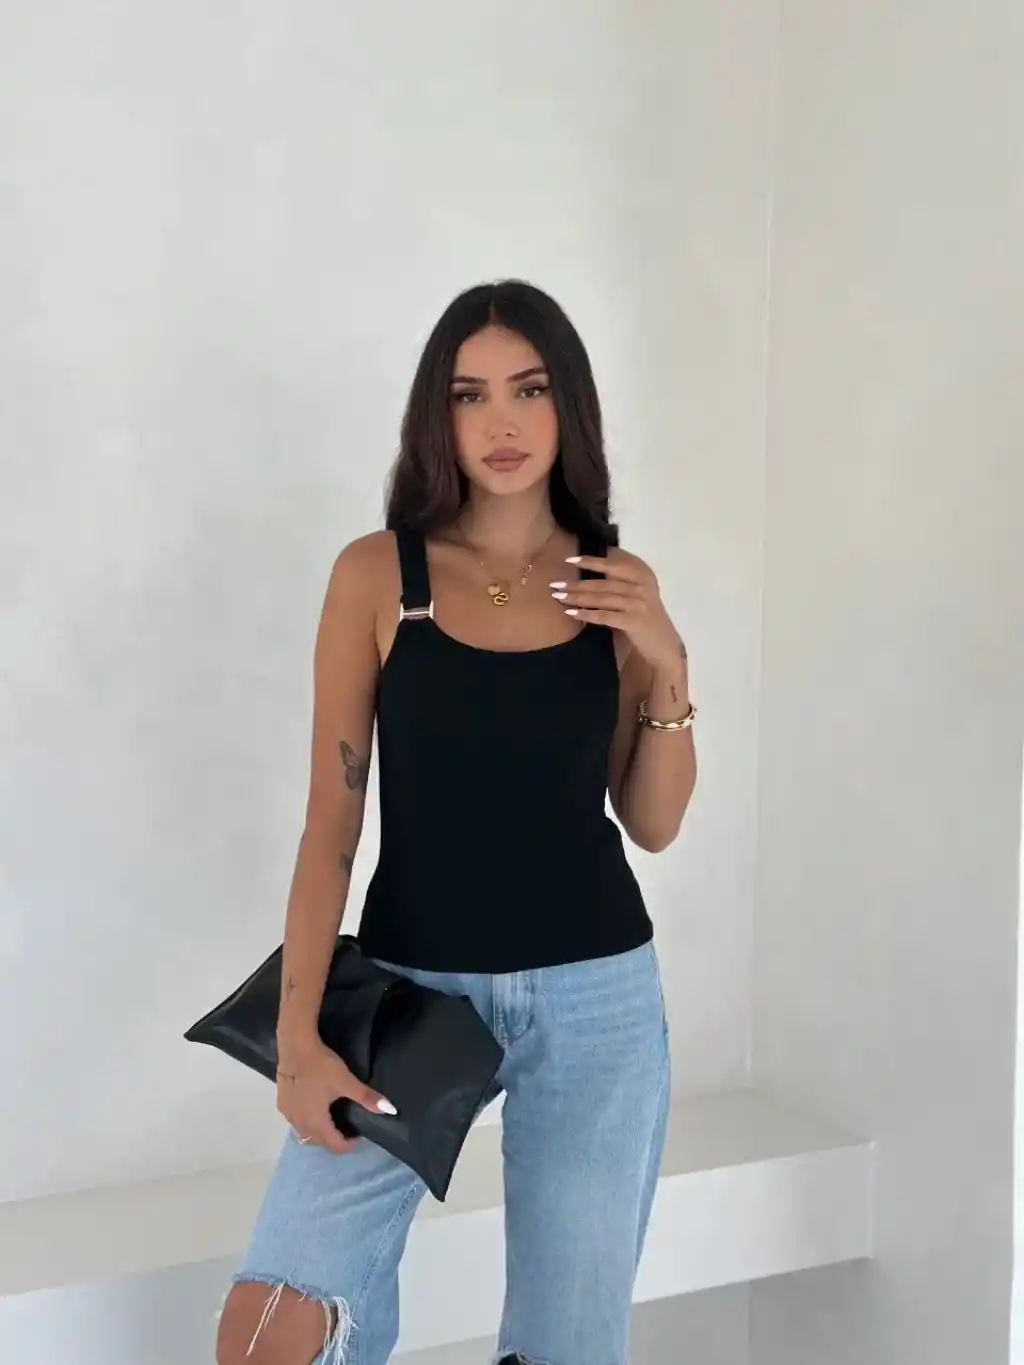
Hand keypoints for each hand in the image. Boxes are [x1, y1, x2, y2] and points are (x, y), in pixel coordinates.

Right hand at [276, 1038, 397, 1154]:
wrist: (295, 1046)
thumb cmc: (321, 1065)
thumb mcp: (346, 1081)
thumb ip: (366, 1097)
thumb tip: (390, 1110)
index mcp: (316, 1123)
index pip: (335, 1145)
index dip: (350, 1144)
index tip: (360, 1133)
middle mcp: (299, 1124)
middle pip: (320, 1142)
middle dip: (335, 1139)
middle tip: (349, 1126)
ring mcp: (288, 1114)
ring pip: (305, 1133)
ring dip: (320, 1132)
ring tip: (333, 1118)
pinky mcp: (281, 1103)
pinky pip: (296, 1121)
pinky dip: (307, 1121)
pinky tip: (314, 1107)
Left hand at [552, 555, 685, 673]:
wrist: (664, 644)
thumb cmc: (646, 618)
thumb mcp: (638, 594)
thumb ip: (620, 581)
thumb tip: (590, 571)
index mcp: (642, 574)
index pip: (613, 563)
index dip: (590, 560)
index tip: (569, 559)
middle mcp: (641, 585)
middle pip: (602, 582)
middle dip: (576, 583)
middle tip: (555, 584)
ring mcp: (638, 602)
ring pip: (601, 598)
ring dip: (577, 597)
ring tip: (558, 597)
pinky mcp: (634, 620)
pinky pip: (605, 615)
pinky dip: (586, 614)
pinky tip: (571, 613)